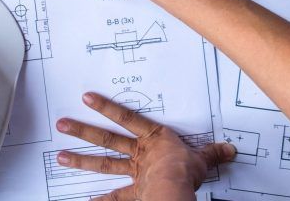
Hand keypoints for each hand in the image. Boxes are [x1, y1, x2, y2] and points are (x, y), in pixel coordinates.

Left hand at [56, 92, 235, 200]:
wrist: (175, 188)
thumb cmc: (185, 170)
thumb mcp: (202, 159)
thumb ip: (211, 153)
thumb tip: (229, 150)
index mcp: (153, 139)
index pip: (126, 117)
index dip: (105, 107)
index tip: (86, 98)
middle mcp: (139, 153)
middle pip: (105, 139)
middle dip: (82, 132)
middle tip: (61, 125)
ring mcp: (133, 173)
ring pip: (102, 164)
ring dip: (80, 160)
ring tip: (60, 156)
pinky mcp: (133, 193)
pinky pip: (115, 197)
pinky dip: (101, 200)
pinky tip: (87, 200)